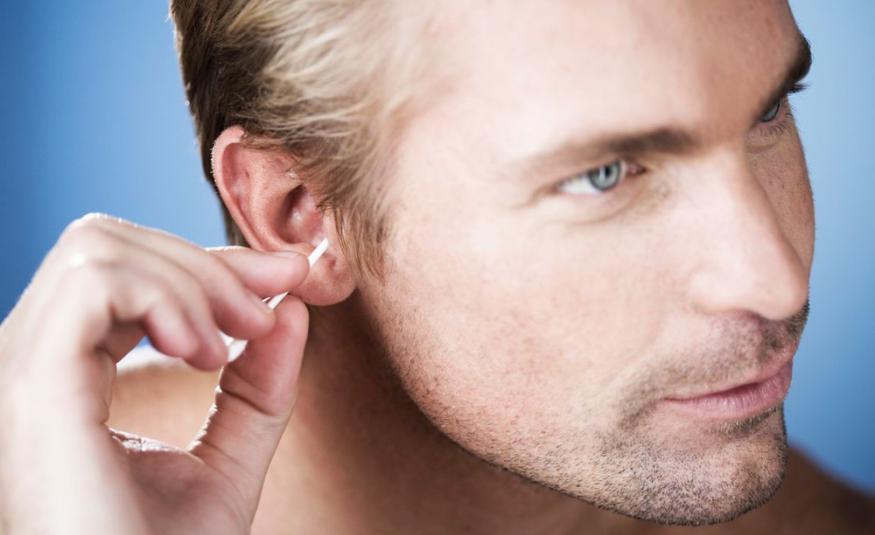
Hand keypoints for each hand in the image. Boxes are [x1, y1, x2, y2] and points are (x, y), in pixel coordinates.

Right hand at [0, 213, 312, 533]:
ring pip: (100, 247)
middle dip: (209, 263)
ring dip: (190, 277)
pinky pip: (93, 281)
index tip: (290, 278)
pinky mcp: (33, 384)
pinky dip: (165, 296)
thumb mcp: (231, 460)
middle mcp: (37, 363)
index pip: (130, 276)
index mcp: (70, 375)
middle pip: (112, 244)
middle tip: (268, 313)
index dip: (215, 263)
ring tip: (230, 345)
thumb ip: (259, 387)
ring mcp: (26, 370)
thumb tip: (291, 308)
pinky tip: (205, 352)